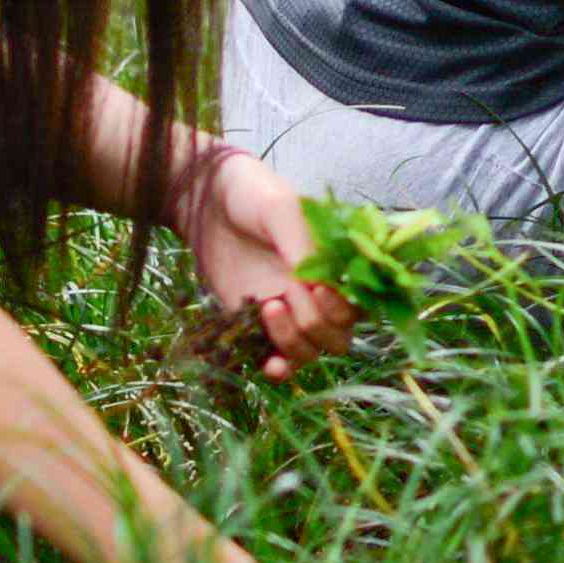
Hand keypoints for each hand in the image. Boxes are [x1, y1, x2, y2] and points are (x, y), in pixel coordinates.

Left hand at [184, 148, 355, 382]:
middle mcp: (317, 291)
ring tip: (266, 308)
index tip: (317, 291)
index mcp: (334, 262)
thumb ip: (301, 245)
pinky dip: (279, 368)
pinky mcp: (255, 323)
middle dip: (318, 326)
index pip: (359, 302)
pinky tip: (268, 364)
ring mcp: (288, 309)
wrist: (204, 200)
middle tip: (285, 298)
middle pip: (339, 334)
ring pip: (310, 350)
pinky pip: (277, 358)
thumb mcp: (281, 209)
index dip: (344, 306)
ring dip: (294, 342)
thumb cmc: (252, 194)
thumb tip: (314, 286)